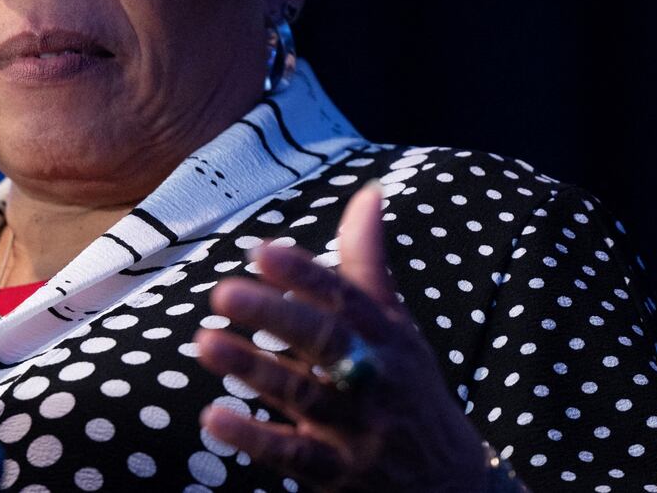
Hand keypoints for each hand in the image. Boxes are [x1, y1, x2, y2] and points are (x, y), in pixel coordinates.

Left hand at [195, 183, 492, 491]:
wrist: (452, 482)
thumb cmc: (409, 389)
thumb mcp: (396, 328)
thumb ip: (369, 264)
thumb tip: (368, 192)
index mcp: (388, 336)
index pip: (349, 298)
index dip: (307, 274)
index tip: (264, 250)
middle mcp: (377, 377)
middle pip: (327, 342)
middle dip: (277, 316)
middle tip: (223, 292)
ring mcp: (360, 429)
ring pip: (305, 395)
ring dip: (253, 369)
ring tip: (204, 342)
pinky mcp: (340, 474)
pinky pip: (295, 456)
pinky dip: (253, 438)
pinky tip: (213, 417)